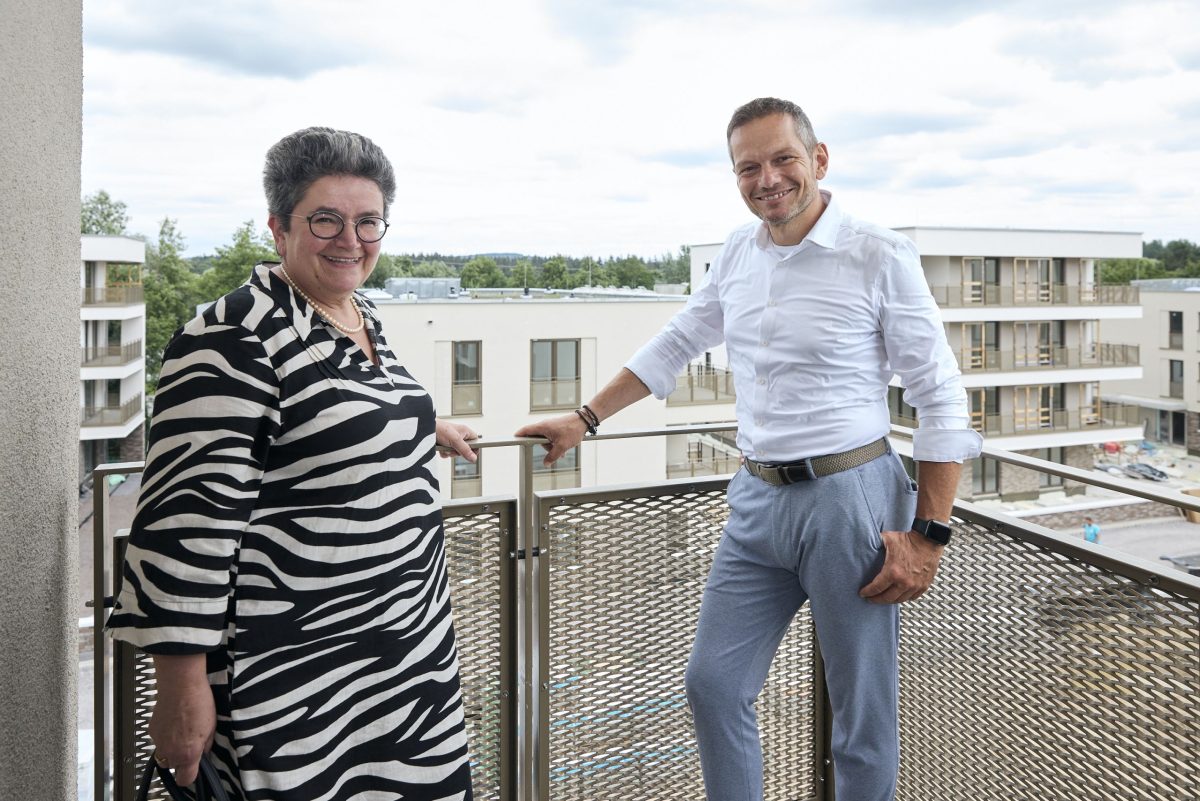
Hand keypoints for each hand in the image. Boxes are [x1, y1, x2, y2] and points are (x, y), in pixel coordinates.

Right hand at [149, 655, 214, 786]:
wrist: (180, 684)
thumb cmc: (198, 702)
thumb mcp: (212, 726)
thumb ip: (206, 745)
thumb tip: (203, 751)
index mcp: (188, 753)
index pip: (185, 780)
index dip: (190, 775)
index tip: (196, 768)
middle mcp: (170, 751)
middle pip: (174, 767)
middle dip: (181, 759)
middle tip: (191, 743)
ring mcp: (159, 741)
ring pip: (164, 754)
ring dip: (172, 748)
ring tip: (182, 731)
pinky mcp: (152, 731)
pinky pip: (159, 740)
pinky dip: (165, 736)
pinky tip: (175, 722)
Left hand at [436, 418, 479, 460]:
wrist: (424, 428)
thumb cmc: (439, 429)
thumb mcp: (455, 440)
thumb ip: (465, 450)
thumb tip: (474, 458)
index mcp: (465, 432)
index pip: (476, 442)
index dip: (474, 449)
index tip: (469, 454)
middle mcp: (460, 436)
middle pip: (465, 450)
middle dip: (458, 452)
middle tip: (453, 448)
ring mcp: (452, 441)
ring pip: (456, 453)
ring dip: (449, 452)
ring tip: (444, 446)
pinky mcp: (445, 445)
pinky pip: (448, 454)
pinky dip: (444, 453)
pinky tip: (440, 448)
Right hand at [514, 413, 587, 466]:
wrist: (584, 421)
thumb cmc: (572, 430)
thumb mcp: (562, 447)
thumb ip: (552, 456)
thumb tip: (546, 463)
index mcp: (542, 427)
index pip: (526, 430)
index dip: (518, 435)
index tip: (512, 439)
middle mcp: (545, 425)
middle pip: (536, 438)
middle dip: (544, 447)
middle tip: (553, 452)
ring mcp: (550, 426)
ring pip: (545, 440)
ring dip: (552, 447)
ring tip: (563, 451)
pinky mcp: (556, 428)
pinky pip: (551, 438)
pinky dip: (556, 444)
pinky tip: (564, 449)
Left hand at [859, 529, 943, 603]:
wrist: (928, 540)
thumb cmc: (908, 539)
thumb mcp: (887, 539)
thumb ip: (874, 543)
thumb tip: (863, 543)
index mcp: (893, 572)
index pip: (876, 588)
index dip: (868, 592)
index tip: (862, 594)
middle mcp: (904, 582)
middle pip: (887, 598)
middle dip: (876, 600)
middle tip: (870, 599)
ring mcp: (915, 585)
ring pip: (899, 600)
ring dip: (889, 600)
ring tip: (883, 598)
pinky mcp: (924, 585)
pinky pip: (912, 597)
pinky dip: (903, 598)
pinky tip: (898, 595)